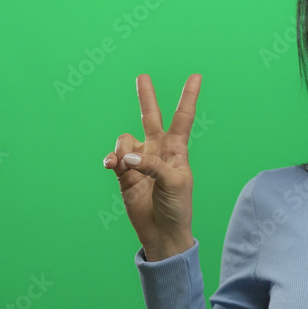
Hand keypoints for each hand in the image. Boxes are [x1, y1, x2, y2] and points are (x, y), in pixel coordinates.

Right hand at [103, 73, 201, 260]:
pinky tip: (111, 166)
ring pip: (126, 140)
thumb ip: (152, 165)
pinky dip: (111, 159)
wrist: (162, 232)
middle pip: (151, 117)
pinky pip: (114, 158)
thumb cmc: (177, 207)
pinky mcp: (124, 174)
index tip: (196, 76)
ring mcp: (140, 161)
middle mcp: (158, 150)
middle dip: (146, 97)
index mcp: (177, 150)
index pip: (183, 118)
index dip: (188, 97)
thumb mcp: (174, 183)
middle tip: (142, 77)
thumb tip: (128, 155)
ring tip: (124, 164)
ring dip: (123, 148)